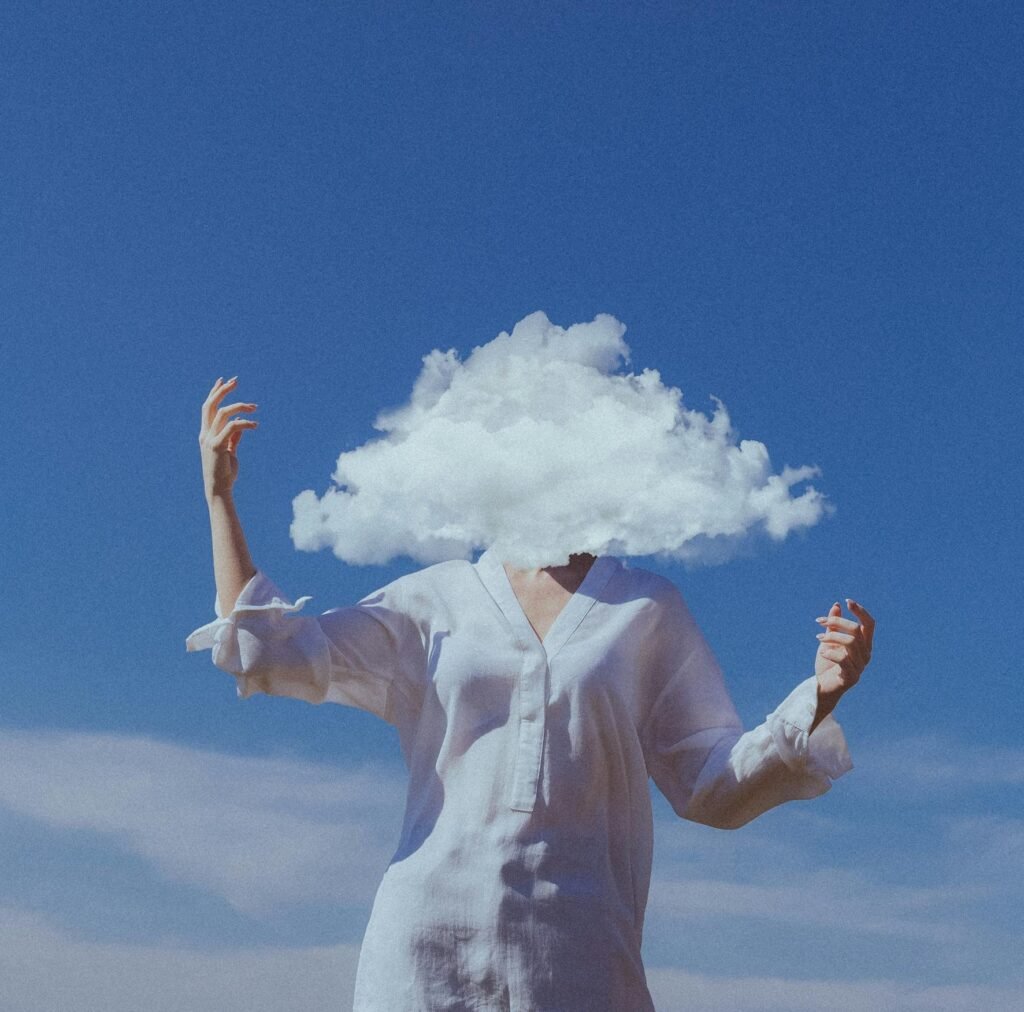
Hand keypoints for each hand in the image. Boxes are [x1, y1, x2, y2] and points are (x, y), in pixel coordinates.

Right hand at [199, 376, 258, 500]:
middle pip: (211, 405)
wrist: (219, 489)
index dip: (214, 393)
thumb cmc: (225, 472)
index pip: (208, 408)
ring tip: (255, 407)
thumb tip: (240, 424)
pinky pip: (232, 427)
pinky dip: (245, 423)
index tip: (223, 381)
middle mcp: (205, 434)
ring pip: (223, 413)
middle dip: (222, 391)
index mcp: (206, 434)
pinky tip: (255, 425)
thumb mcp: (229, 451)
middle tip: (235, 381)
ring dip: (240, 406)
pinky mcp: (217, 446)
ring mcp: (209, 439)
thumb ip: (233, 438)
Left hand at [814, 599, 874, 703]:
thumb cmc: (827, 663)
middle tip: (819, 621)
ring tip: (818, 638)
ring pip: (850, 642)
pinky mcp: (851, 677)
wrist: (821, 687)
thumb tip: (837, 605)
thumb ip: (833, 625)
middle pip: (857, 630)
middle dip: (837, 622)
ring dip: (831, 636)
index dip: (861, 612)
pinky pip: (843, 659)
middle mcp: (866, 654)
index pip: (869, 624)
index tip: (848, 601)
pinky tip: (822, 652)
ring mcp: (860, 667)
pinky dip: (830, 652)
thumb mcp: (828, 640)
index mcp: (864, 644)